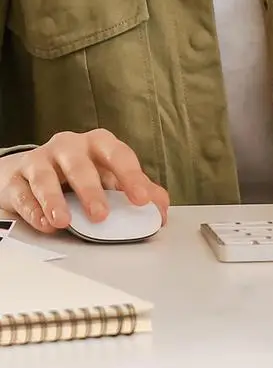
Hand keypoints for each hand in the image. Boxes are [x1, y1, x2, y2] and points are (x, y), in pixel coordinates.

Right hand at [0, 130, 169, 233]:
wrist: (34, 172)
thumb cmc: (80, 173)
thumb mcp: (111, 177)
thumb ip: (137, 190)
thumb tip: (159, 208)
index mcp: (100, 144)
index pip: (119, 155)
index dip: (132, 177)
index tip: (141, 200)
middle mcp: (70, 146)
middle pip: (81, 165)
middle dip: (92, 190)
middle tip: (101, 215)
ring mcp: (41, 159)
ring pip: (46, 176)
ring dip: (55, 200)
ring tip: (63, 221)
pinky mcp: (16, 177)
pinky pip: (23, 192)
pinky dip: (33, 210)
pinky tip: (45, 223)